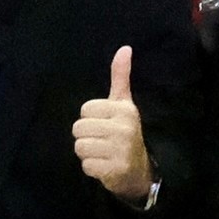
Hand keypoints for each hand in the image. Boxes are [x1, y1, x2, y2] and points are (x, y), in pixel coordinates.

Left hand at [74, 45, 155, 201]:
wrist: (139, 170)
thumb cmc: (125, 131)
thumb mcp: (124, 103)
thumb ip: (120, 76)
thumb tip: (125, 48)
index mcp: (125, 110)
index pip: (85, 109)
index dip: (90, 118)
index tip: (104, 124)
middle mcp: (124, 129)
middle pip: (79, 128)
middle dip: (86, 136)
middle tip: (102, 141)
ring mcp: (120, 150)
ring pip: (80, 147)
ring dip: (87, 153)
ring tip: (102, 153)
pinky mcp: (115, 170)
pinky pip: (86, 165)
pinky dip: (91, 168)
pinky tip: (104, 166)